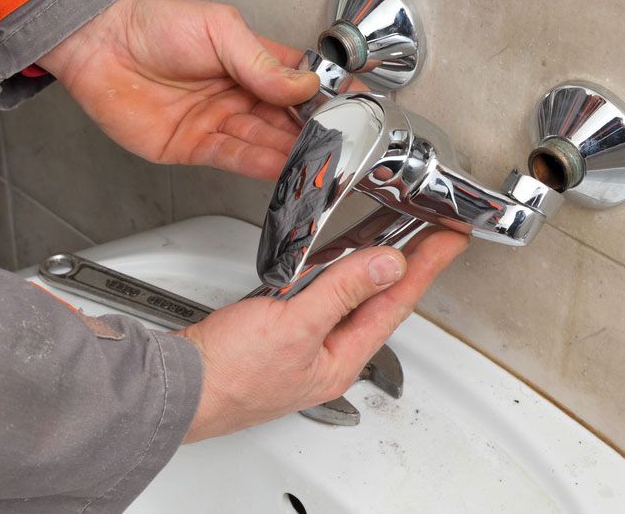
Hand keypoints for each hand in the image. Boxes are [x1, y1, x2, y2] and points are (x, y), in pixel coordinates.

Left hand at [37, 0, 320, 180]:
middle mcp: (240, 95)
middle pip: (287, 120)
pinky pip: (235, 158)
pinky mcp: (195, 146)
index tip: (352, 107)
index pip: (300, 83)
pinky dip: (260, 165)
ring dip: (292, 154)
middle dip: (314, 132)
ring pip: (265, 143)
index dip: (326, 95)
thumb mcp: (218, 29)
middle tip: (341, 143)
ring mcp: (219, 122)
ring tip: (319, 161)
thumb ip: (260, 62)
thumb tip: (303, 84)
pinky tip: (284, 168)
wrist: (98, 42)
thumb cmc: (151, 23)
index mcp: (252, 62)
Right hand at [173, 229, 469, 441]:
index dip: (426, 268)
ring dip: (377, 267)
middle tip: (436, 235)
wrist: (175, 389)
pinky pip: (323, 297)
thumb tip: (387, 265)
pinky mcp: (279, 332)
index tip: (449, 240)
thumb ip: (343, 291)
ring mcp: (304, 344)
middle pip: (381, 302)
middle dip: (410, 266)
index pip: (396, 304)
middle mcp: (328, 354)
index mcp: (341, 359)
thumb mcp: (294, 324)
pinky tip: (341, 261)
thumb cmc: (227, 373)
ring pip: (352, 298)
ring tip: (403, 241)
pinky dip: (339, 274)